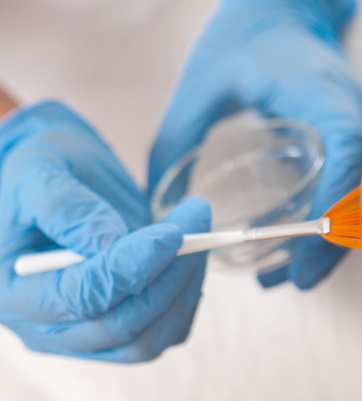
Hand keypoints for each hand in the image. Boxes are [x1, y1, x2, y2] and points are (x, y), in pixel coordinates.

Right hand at [0, 101, 210, 361]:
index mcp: (16, 292)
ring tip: (197, 232)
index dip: (133, 267)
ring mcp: (85, 336)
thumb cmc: (38, 175)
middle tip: (194, 217)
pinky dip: (187, 297)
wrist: (54, 185)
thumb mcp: (38, 170)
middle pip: (122, 325)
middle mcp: (47, 327)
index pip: (82, 296)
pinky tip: (191, 256)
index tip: (172, 232)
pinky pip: (165, 332)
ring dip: (184, 286)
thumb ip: (64, 205)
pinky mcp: (119, 332)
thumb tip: (107, 240)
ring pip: (149, 338)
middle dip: (169, 273)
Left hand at [149, 0, 361, 288]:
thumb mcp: (203, 81)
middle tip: (294, 278)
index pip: (347, 151)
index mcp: (322, 92)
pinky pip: (354, 182)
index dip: (333, 204)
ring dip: (335, 237)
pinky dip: (334, 219)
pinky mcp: (350, 133)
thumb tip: (156, 203)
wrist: (282, 6)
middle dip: (333, 240)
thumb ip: (177, 135)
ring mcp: (357, 123)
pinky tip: (302, 245)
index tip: (303, 248)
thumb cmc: (246, 34)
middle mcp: (352, 110)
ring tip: (294, 275)